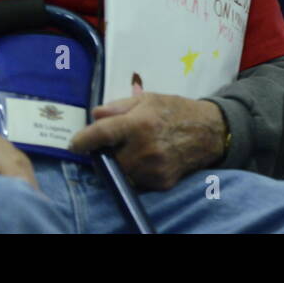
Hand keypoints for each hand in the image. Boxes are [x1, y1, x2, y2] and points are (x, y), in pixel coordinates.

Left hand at [69, 92, 226, 189]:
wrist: (209, 131)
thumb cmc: (175, 110)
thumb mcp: (148, 99)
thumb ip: (118, 106)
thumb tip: (94, 114)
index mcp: (140, 123)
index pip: (101, 134)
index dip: (82, 140)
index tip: (74, 144)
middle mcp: (145, 149)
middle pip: (108, 160)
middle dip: (105, 155)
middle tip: (110, 146)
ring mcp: (153, 169)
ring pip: (121, 174)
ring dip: (120, 165)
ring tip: (132, 151)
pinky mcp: (161, 183)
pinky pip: (137, 183)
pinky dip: (135, 173)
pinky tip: (146, 160)